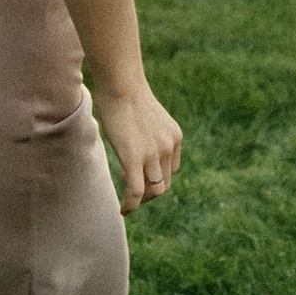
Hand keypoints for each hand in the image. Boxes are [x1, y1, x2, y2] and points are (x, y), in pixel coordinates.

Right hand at [96, 82, 183, 213]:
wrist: (120, 84)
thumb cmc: (125, 93)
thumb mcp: (146, 116)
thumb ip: (147, 132)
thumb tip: (134, 139)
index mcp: (174, 137)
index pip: (171, 170)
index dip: (156, 177)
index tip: (139, 176)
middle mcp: (168, 147)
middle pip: (164, 183)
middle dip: (150, 194)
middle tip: (133, 194)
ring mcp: (153, 154)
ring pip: (154, 191)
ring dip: (142, 201)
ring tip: (128, 204)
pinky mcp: (134, 159)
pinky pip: (136, 192)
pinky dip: (131, 205)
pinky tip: (123, 210)